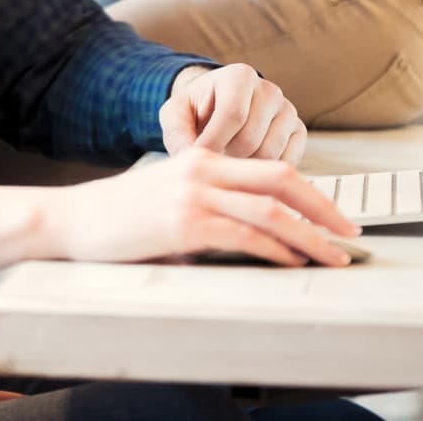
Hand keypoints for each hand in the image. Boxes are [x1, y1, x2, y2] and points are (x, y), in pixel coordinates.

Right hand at [42, 147, 360, 267]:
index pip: (272, 168)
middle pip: (282, 181)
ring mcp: (194, 196)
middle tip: (350, 234)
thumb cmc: (119, 216)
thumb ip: (210, 204)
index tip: (335, 217)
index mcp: (204, 160)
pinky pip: (242, 235)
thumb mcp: (170, 196)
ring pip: (270, 210)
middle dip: (323, 209)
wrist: (71, 220)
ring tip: (333, 258)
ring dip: (310, 236)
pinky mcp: (183, 225)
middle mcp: (203, 170)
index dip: (312, 193)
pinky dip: (274, 250)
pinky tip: (291, 263)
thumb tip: (255, 233)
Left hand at [161, 63, 305, 163]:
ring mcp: (288, 111)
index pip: (233, 115)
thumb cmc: (195, 111)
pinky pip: (287, 162)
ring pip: (269, 155)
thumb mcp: (175, 115)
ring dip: (244, 165)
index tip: (197, 156)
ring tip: (228, 156)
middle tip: (212, 157)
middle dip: (226, 156)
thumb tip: (190, 158)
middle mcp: (270, 90)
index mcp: (240, 76)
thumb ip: (177, 134)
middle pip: (251, 139)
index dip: (212, 143)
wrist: (217, 107)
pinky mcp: (299, 132)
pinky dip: (265, 170)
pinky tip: (248, 162)